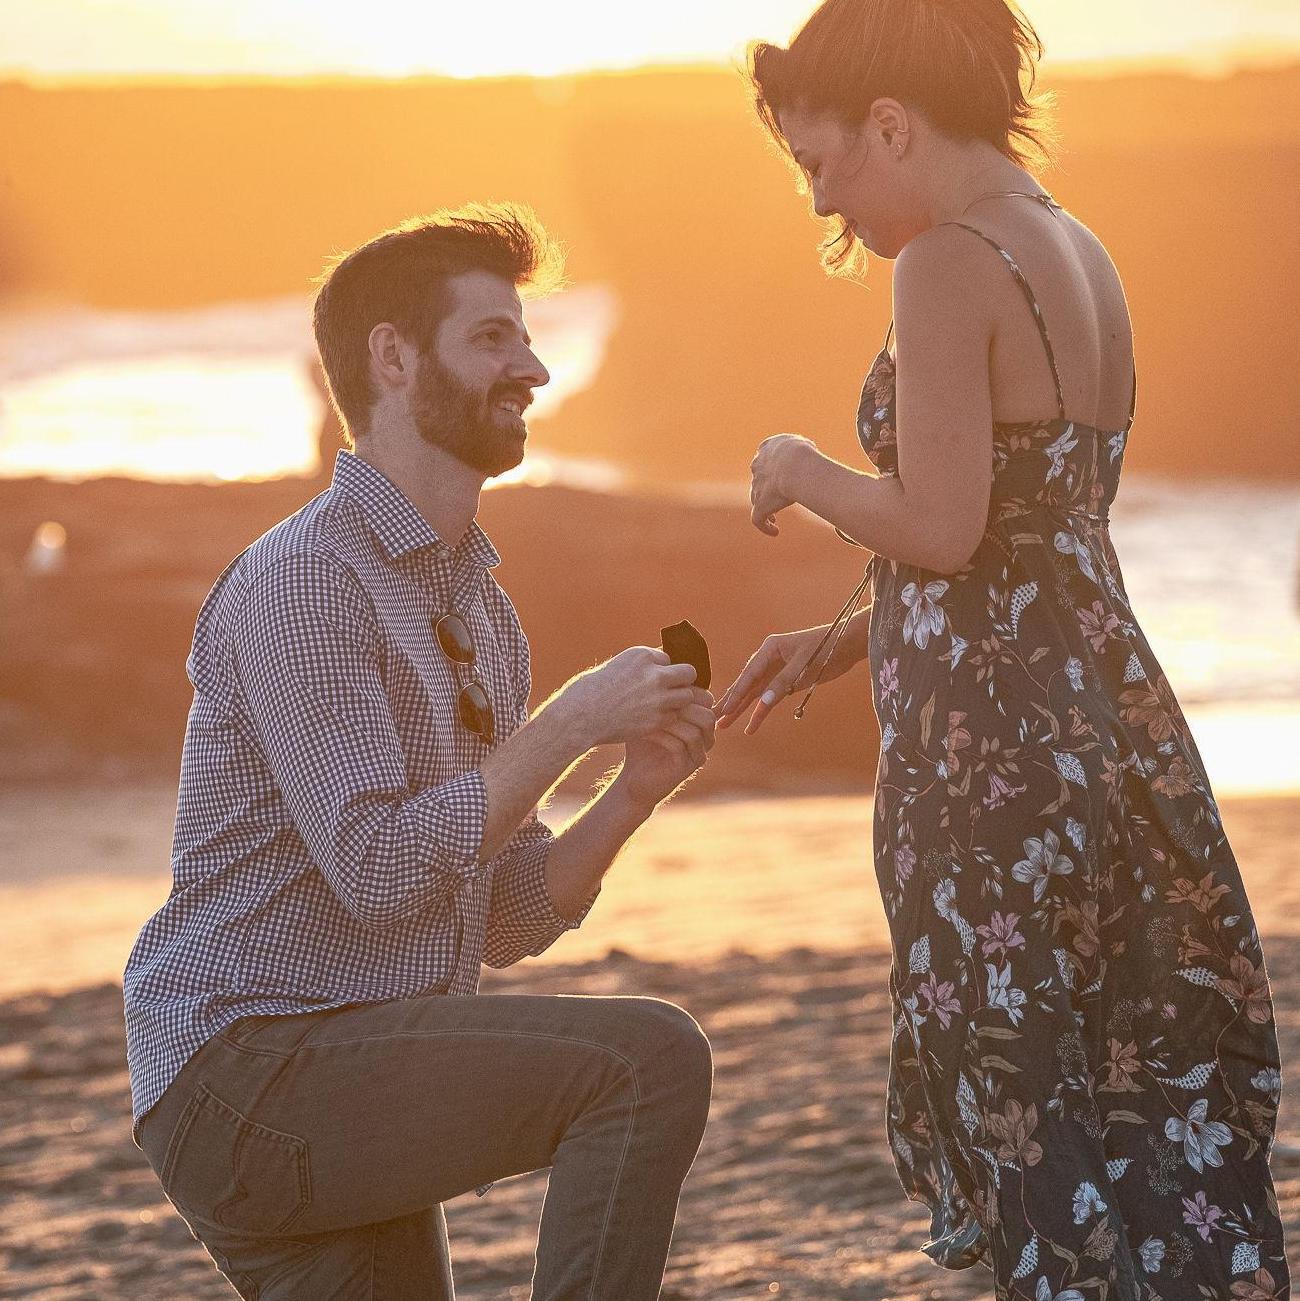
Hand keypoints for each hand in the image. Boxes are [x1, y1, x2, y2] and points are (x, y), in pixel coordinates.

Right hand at [556, 647, 699, 747]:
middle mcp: (654, 674)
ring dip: (678, 700)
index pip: (668, 657)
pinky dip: (668, 719)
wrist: (580, 716)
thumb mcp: (618, 666)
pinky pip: (675, 716)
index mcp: (642, 655)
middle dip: (682, 680)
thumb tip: (665, 662)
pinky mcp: (657, 720)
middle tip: (674, 689)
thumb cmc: (593, 690)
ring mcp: (658, 698)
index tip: (654, 678)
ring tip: (664, 706)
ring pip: (687, 696)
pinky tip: (654, 719)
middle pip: (689, 673)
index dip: (662, 669)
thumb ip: (642, 665)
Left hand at [616, 690, 716, 808]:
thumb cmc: (641, 741)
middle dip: (685, 704)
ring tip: (653, 714)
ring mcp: (698, 753)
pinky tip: (648, 731)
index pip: (705, 699)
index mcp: (698, 721)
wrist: (633, 776)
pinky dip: (665, 737)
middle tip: (662, 697)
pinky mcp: (688, 768)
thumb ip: (657, 693)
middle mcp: (703, 736)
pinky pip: (683, 747)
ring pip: (697, 730)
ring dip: (674, 720)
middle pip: (708, 713)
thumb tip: (656, 660)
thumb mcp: (648, 713)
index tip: (664, 683)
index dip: (688, 690)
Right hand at [714, 621, 864, 734]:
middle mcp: (768, 658)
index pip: (749, 674)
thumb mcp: (804, 666)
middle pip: (746, 684)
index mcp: (770, 648)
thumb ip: (783, 683)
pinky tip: (751, 724)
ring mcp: (776, 670)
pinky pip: (769, 697)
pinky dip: (760, 711)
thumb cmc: (827, 647)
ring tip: (724, 724)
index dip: (736, 693)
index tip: (725, 709)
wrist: (848, 643)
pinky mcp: (786, 680)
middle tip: (713, 719)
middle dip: (731, 702)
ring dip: (740, 709)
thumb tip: (763, 702)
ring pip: (754, 693)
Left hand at [749, 434, 816, 536]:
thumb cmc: (805, 455)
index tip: (779, 477)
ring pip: (756, 499)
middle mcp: (758, 467)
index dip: (771, 468)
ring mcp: (757, 487)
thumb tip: (819, 461)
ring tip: (774, 519)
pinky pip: (758, 519)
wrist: (795, 466)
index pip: (765, 458)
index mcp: (767, 448)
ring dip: (764, 508)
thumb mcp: (808, 446)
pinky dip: (765, 527)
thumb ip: (808, 451)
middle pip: (758, 480)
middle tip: (775, 499)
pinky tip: (775, 532)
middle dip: (765, 489)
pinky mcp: (760, 506)